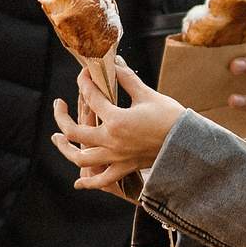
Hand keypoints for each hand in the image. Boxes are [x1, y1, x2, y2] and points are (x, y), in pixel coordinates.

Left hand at [53, 57, 186, 191]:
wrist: (188, 143)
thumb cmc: (171, 117)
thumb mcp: (148, 95)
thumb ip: (127, 80)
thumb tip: (115, 64)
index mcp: (116, 120)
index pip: (91, 98)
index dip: (84, 82)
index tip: (83, 74)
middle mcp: (111, 140)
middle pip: (74, 131)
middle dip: (61, 116)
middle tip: (58, 105)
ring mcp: (116, 157)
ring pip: (81, 157)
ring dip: (65, 148)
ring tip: (57, 139)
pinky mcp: (124, 168)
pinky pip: (102, 180)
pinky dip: (88, 182)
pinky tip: (78, 182)